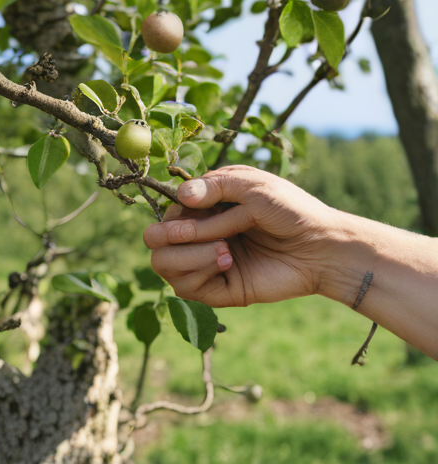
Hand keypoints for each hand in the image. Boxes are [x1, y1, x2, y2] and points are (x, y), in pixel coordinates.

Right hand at [143, 165, 340, 307]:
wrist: (321, 245)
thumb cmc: (289, 208)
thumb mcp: (252, 185)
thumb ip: (214, 186)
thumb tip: (180, 196)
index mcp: (206, 209)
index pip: (166, 214)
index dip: (172, 213)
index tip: (194, 209)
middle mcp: (201, 236)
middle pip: (155, 242)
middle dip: (168, 236)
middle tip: (192, 232)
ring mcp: (206, 264)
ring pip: (164, 265)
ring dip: (189, 255)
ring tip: (224, 249)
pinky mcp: (217, 290)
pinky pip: (185, 288)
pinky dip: (200, 271)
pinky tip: (227, 261)